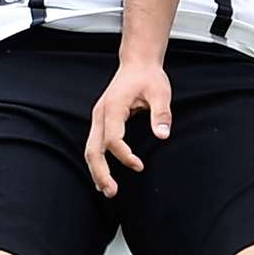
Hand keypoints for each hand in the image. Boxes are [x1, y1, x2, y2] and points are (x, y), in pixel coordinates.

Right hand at [85, 63, 172, 197]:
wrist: (137, 63)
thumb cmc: (148, 77)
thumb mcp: (160, 92)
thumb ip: (161, 113)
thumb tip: (163, 135)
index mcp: (113, 107)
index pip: (112, 138)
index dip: (124, 155)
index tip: (139, 165)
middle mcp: (101, 113)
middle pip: (93, 149)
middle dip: (101, 172)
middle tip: (112, 191)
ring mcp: (98, 117)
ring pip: (90, 149)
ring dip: (97, 171)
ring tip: (108, 190)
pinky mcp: (101, 120)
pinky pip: (94, 145)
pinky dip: (97, 161)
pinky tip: (103, 177)